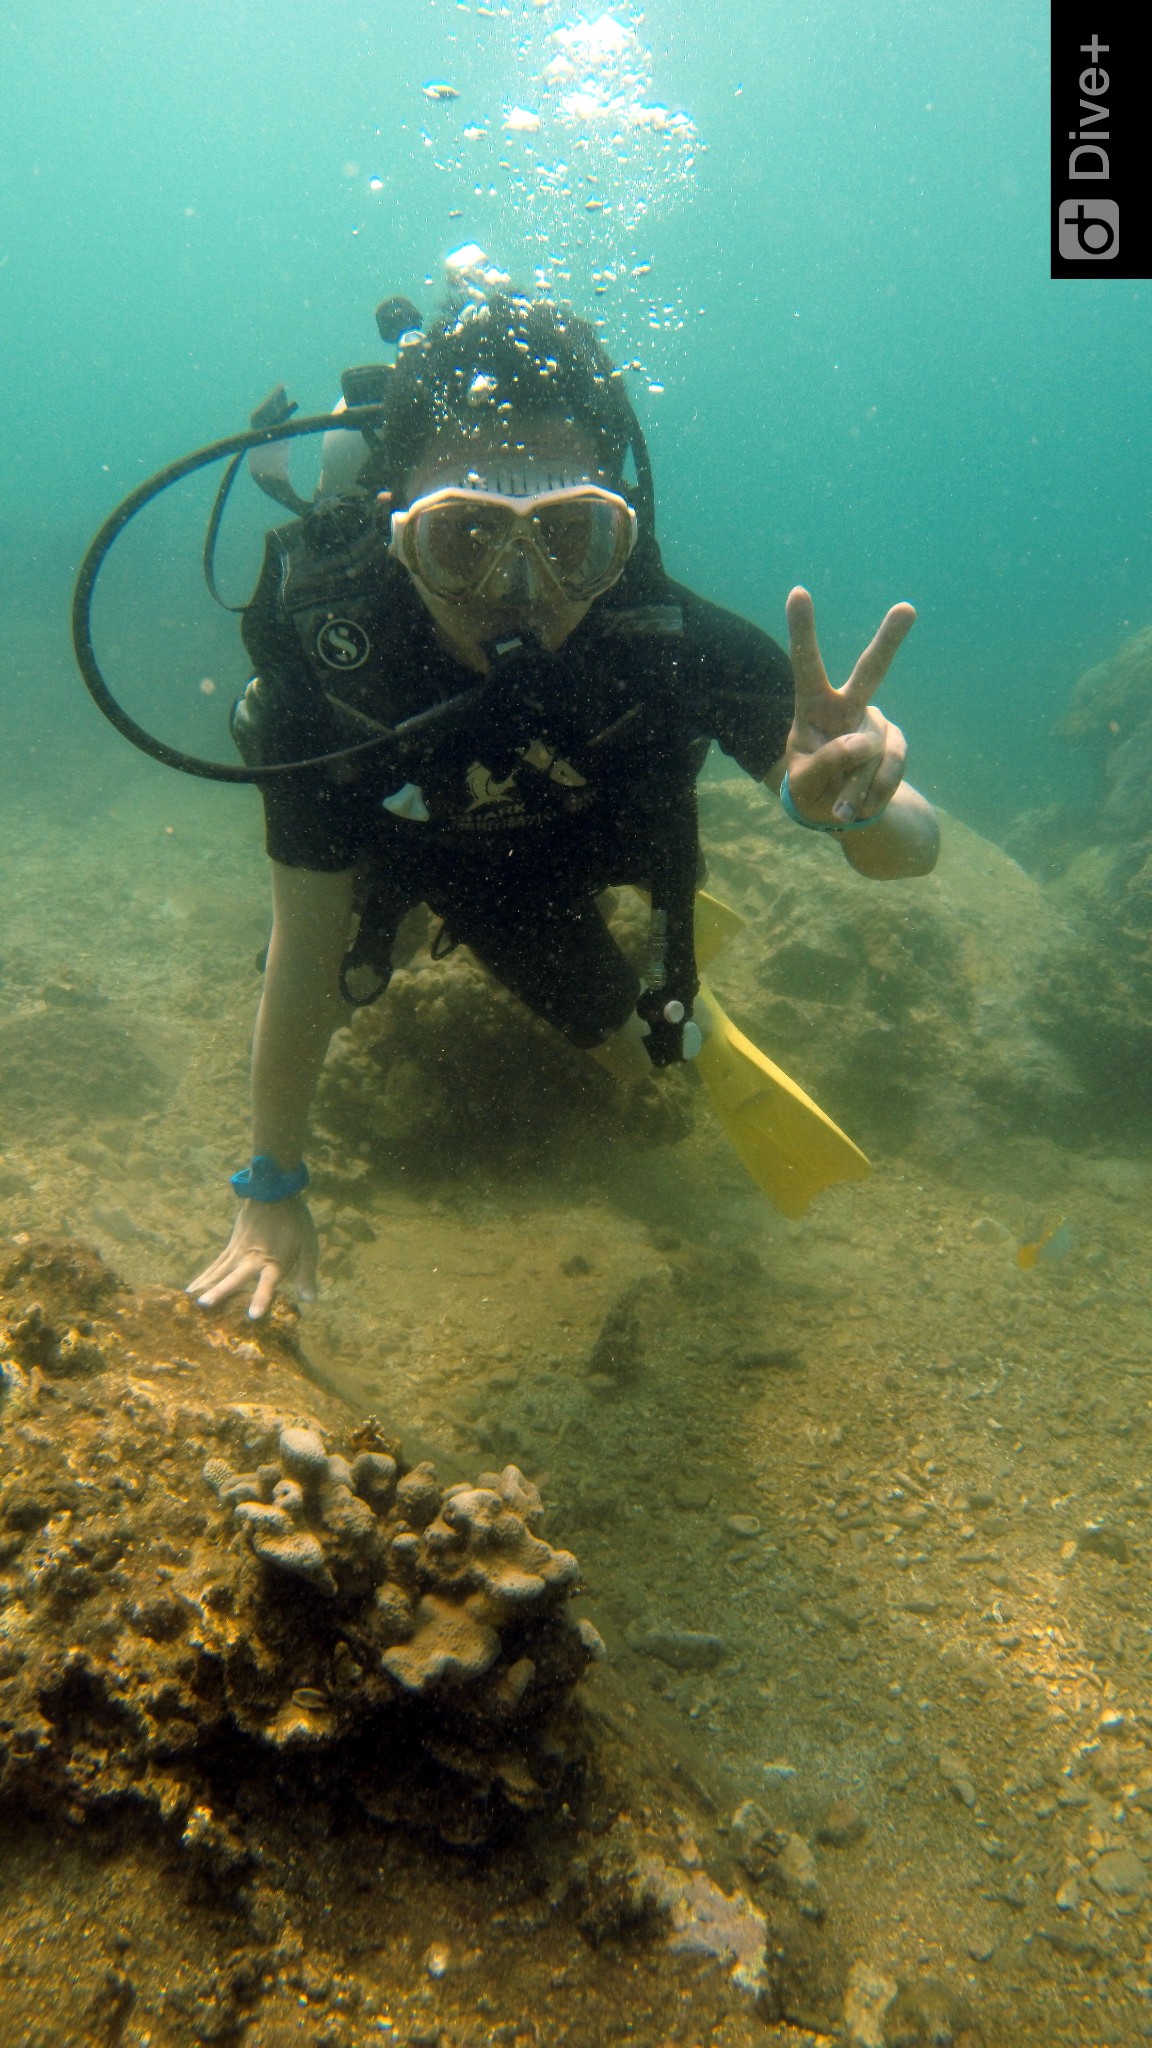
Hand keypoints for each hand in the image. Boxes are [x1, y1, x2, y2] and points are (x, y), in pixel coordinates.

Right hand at [187, 1197, 318, 1320]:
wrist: (273, 1192)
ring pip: (218, 1272)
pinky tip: (191, 1288)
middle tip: (204, 1305)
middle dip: (220, 1292)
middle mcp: (253, 1260)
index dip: (261, 1299)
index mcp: (274, 1263)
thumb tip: (310, 1300)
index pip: (267, 1284)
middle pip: (234, 1278)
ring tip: (190, 1303)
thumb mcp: (308, 1248)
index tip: (252, 1316)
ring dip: (205, 1286)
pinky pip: (214, 1265)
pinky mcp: (231, 1247)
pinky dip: (203, 1277)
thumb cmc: (295, 1222)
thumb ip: (306, 1275)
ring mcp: (238, 1253)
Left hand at [784, 587, 915, 825]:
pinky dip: (873, 794)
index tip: (798, 591)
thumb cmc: (811, 789)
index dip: (802, 630)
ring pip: (871, 754)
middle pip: (871, 671)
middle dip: (889, 640)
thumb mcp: (803, 784)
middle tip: (907, 608)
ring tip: (840, 809)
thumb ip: (824, 763)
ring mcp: (876, 724)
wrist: (839, 813)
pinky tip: (860, 806)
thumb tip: (864, 743)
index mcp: (813, 707)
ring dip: (854, 790)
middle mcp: (848, 706)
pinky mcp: (896, 745)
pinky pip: (890, 770)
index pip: (805, 665)